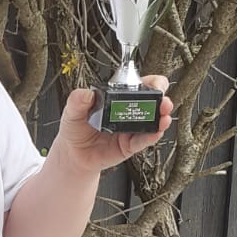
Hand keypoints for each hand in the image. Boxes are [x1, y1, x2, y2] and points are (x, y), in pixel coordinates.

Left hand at [54, 74, 173, 174]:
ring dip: (161, 117)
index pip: (139, 85)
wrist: (72, 154)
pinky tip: (156, 131)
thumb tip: (86, 93)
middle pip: (153, 101)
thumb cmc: (75, 130)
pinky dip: (151, 136)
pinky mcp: (130, 146)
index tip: (152, 82)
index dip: (150, 82)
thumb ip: (77, 101)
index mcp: (117, 99)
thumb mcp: (72, 111)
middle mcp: (128, 112)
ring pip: (153, 121)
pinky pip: (143, 140)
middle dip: (162, 97)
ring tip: (163, 115)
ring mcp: (131, 129)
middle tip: (162, 99)